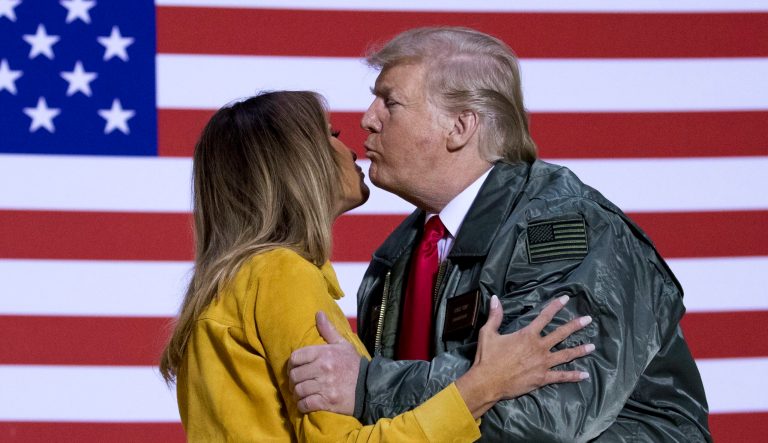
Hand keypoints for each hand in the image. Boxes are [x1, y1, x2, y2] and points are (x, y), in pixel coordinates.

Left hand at [288, 311, 359, 414]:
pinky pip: (306, 404)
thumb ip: (328, 330)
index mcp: (324, 353)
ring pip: (299, 390)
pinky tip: (305, 403)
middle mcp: (323, 368)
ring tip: (299, 394)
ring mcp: (325, 386)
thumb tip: (318, 313)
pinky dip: (302, 405)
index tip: (294, 369)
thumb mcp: (343, 344)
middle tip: (296, 383)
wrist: (370, 386)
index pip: (296, 357)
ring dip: (297, 394)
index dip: (291, 364)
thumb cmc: (354, 365)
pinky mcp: (327, 402)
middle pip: (295, 375)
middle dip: (292, 381)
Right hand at [456, 295, 593, 417]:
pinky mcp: (543, 378)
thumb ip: (495, 315)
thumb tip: (495, 298)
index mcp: (527, 335)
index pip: (544, 317)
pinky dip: (574, 376)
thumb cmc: (487, 357)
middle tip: (588, 320)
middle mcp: (539, 347)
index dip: (555, 306)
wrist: (488, 381)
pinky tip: (584, 374)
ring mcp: (543, 363)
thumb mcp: (488, 333)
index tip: (566, 299)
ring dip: (580, 350)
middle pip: (561, 334)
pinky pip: (562, 376)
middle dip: (575, 325)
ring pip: (566, 355)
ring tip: (592, 346)